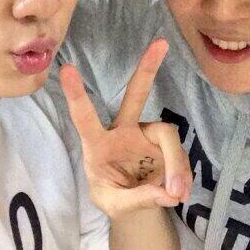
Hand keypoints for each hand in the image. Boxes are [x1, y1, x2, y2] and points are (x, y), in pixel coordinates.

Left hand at [60, 39, 192, 217]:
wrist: (133, 203)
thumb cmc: (112, 196)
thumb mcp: (114, 206)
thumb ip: (136, 200)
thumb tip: (166, 192)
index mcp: (98, 144)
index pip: (84, 117)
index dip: (76, 94)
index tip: (66, 68)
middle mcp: (123, 131)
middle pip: (135, 95)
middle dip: (147, 68)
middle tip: (160, 43)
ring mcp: (146, 135)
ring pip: (167, 134)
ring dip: (176, 165)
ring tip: (176, 194)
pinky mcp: (165, 145)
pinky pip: (180, 155)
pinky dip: (182, 176)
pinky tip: (178, 193)